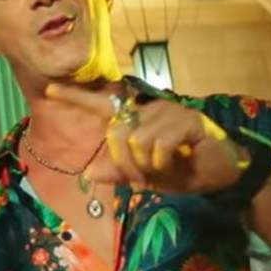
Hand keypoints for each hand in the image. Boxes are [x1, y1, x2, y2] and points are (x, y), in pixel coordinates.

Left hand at [46, 83, 246, 193]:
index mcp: (138, 119)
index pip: (101, 105)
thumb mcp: (146, 177)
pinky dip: (162, 162)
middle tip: (141, 181)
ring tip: (165, 170)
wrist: (221, 175)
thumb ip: (119, 173)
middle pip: (116, 132)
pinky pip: (157, 143)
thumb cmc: (183, 171)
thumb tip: (87, 173)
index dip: (75, 97)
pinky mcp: (187, 119)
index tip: (49, 90)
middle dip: (124, 164)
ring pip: (136, 139)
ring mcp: (169, 111)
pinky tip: (178, 161)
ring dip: (146, 165)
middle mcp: (150, 109)